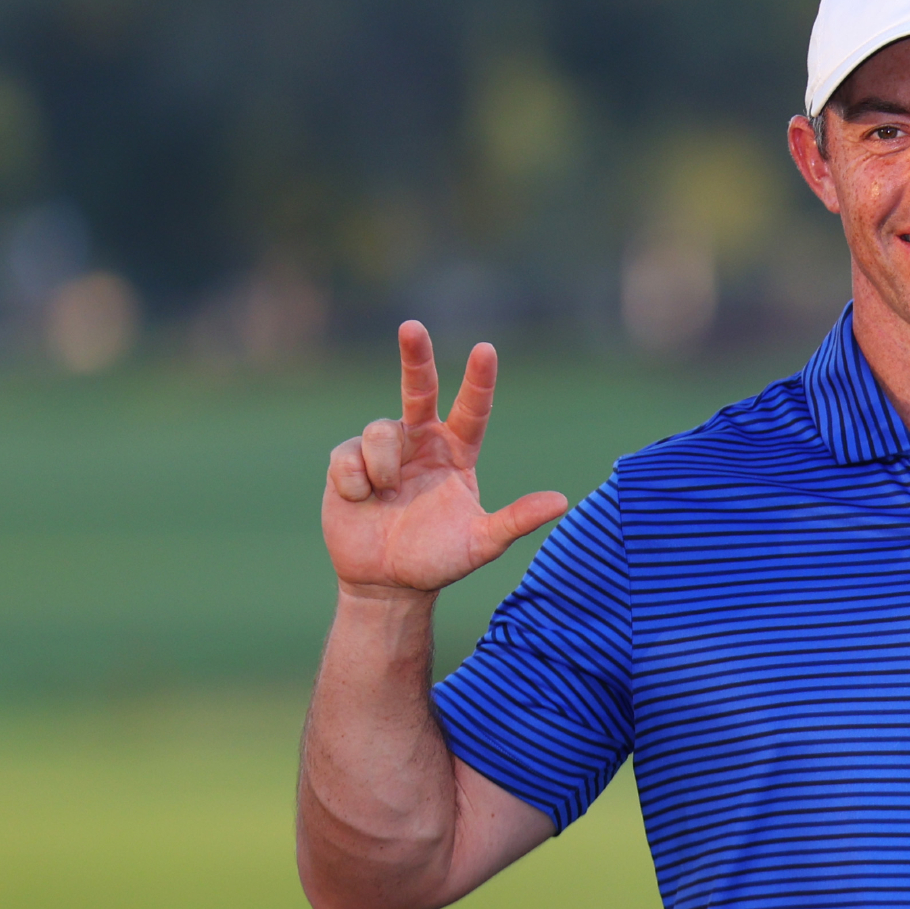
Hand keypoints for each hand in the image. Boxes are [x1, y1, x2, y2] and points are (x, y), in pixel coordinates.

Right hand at [322, 321, 569, 596]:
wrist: (387, 582)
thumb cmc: (439, 560)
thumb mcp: (481, 543)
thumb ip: (516, 520)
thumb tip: (562, 502)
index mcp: (457, 452)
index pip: (473, 409)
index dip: (479, 379)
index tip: (486, 349)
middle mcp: (423, 442)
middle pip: (420, 387)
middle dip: (415, 355)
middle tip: (412, 326)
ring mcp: (385, 449)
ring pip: (381, 431)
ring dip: (384, 466)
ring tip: (386, 495)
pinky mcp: (347, 461)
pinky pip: (348, 455)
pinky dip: (356, 482)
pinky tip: (361, 500)